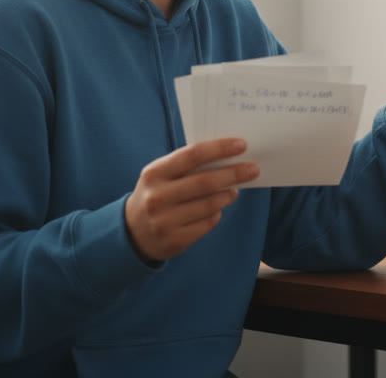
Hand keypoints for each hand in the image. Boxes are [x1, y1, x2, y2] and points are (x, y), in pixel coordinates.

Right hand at [123, 138, 259, 261]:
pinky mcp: (175, 240)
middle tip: (253, 169)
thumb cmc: (156, 194)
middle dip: (234, 173)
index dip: (219, 148)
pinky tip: (218, 209)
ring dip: (228, 194)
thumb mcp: (161, 176)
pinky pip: (207, 223)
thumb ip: (187, 166)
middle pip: (206, 182)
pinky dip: (217, 214)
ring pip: (210, 204)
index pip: (192, 155)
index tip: (241, 145)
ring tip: (235, 189)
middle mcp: (157, 197)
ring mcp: (165, 220)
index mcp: (154, 173)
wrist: (132, 232)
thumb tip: (228, 155)